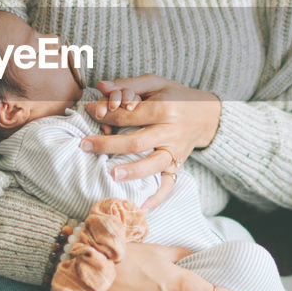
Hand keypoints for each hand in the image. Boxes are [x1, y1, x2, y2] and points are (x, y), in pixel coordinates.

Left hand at [81, 76, 221, 209]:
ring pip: (153, 164)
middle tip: (85, 145)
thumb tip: (102, 86)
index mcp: (165, 109)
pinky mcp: (178, 164)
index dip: (107, 114)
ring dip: (133, 171)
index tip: (90, 112)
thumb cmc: (176, 97)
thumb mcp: (156, 83)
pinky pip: (169, 184)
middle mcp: (171, 131)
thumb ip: (129, 83)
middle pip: (137, 141)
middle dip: (109, 144)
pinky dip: (157, 198)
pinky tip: (142, 207)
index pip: (130, 115)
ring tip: (112, 174)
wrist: (206, 115)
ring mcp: (175, 151)